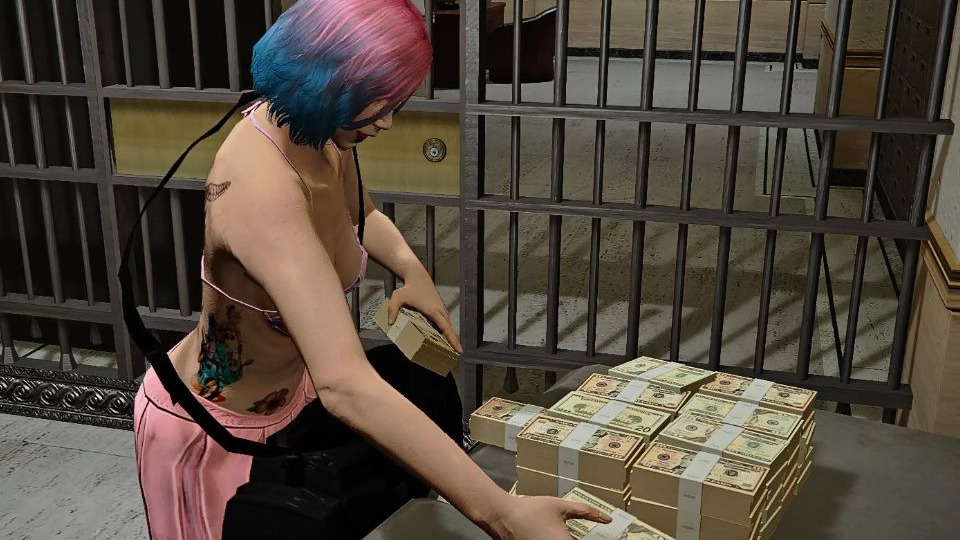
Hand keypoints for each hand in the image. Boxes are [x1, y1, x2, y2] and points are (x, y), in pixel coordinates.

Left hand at [387, 269, 462, 353]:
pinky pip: (445, 322)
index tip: (459, 349)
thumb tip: (390, 323)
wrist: (418, 276)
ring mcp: (441, 309)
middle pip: (450, 329)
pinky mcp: (439, 308)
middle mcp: (440, 311)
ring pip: (449, 326)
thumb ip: (393, 310)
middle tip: (455, 355)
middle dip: (454, 342)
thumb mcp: (398, 297)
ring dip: (451, 336)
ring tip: (451, 349)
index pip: (446, 328)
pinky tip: (443, 337)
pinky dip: (446, 330)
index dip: (453, 340)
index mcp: (433, 311)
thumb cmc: (408, 288)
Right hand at [487, 495, 611, 539]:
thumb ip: (586, 511)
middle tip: (571, 531)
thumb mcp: (560, 506)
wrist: (503, 516)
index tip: (605, 536)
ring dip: (566, 539)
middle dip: (576, 539)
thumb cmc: (531, 509)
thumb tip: (608, 519)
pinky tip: (552, 536)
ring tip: (560, 531)